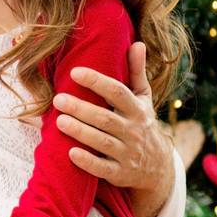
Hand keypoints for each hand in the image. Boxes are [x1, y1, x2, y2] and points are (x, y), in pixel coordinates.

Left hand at [55, 40, 172, 216]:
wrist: (158, 168)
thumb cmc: (141, 124)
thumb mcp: (143, 99)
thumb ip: (136, 73)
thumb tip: (136, 43)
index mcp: (137, 110)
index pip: (118, 93)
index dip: (98, 82)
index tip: (75, 72)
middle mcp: (134, 131)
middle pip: (106, 118)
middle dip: (82, 109)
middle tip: (58, 99)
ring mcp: (128, 154)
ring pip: (103, 142)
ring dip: (81, 132)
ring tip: (58, 121)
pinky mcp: (120, 173)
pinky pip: (103, 168)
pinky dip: (88, 162)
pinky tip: (70, 153)